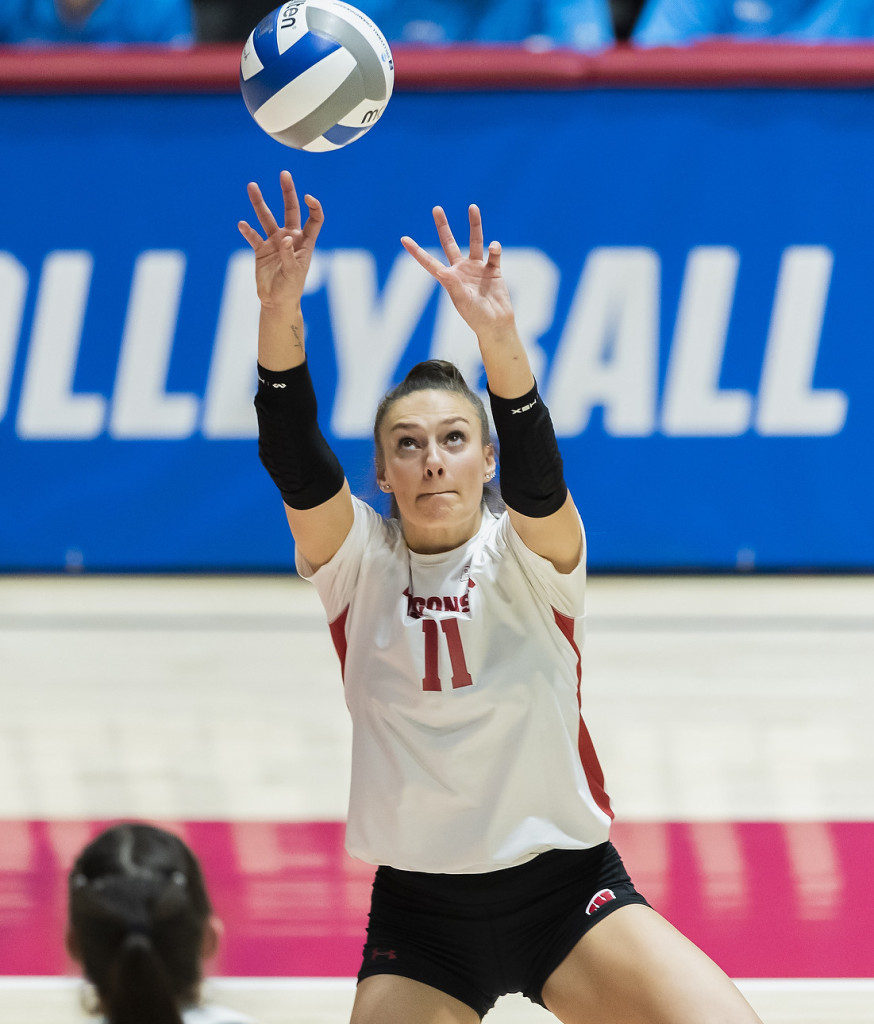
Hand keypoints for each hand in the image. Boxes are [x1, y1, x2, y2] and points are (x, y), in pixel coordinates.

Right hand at [238, 170, 323, 311]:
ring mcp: (274, 242)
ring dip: (259, 203)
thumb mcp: (293, 273)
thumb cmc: (291, 288)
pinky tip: (242, 224)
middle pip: (290, 210)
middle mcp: (290, 237)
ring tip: (251, 186)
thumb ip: (289, 255)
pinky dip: (248, 230)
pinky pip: (253, 236)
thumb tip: (285, 238)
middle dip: (288, 192)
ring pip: (267, 218)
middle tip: (284, 174)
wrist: (276, 301)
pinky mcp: (261, 249)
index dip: (313, 207)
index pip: (314, 219)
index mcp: (305, 242)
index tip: (307, 197)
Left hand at [401, 205, 514, 340]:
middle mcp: (461, 270)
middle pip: (450, 243)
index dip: (417, 251)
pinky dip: (495, 248)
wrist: (497, 324)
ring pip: (475, 241)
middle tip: (436, 209)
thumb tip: (442, 271)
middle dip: (443, 227)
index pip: (429, 262)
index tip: (404, 239)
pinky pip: (494, 254)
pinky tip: (494, 248)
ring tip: (473, 207)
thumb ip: (453, 285)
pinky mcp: (493, 270)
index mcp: (449, 278)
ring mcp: (477, 268)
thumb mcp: (462, 301)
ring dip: (474, 225)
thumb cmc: (476, 317)